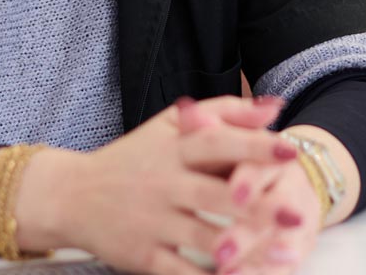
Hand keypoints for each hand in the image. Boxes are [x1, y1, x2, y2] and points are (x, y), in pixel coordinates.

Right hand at [12, 96, 294, 273]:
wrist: (69, 195)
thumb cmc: (132, 158)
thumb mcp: (170, 127)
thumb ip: (224, 114)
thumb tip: (274, 107)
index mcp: (174, 149)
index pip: (216, 143)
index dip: (252, 146)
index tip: (289, 153)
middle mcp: (163, 184)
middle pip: (215, 194)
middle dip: (256, 207)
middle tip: (296, 215)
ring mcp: (152, 222)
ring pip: (203, 238)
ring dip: (243, 249)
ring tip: (282, 256)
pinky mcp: (142, 256)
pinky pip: (181, 272)